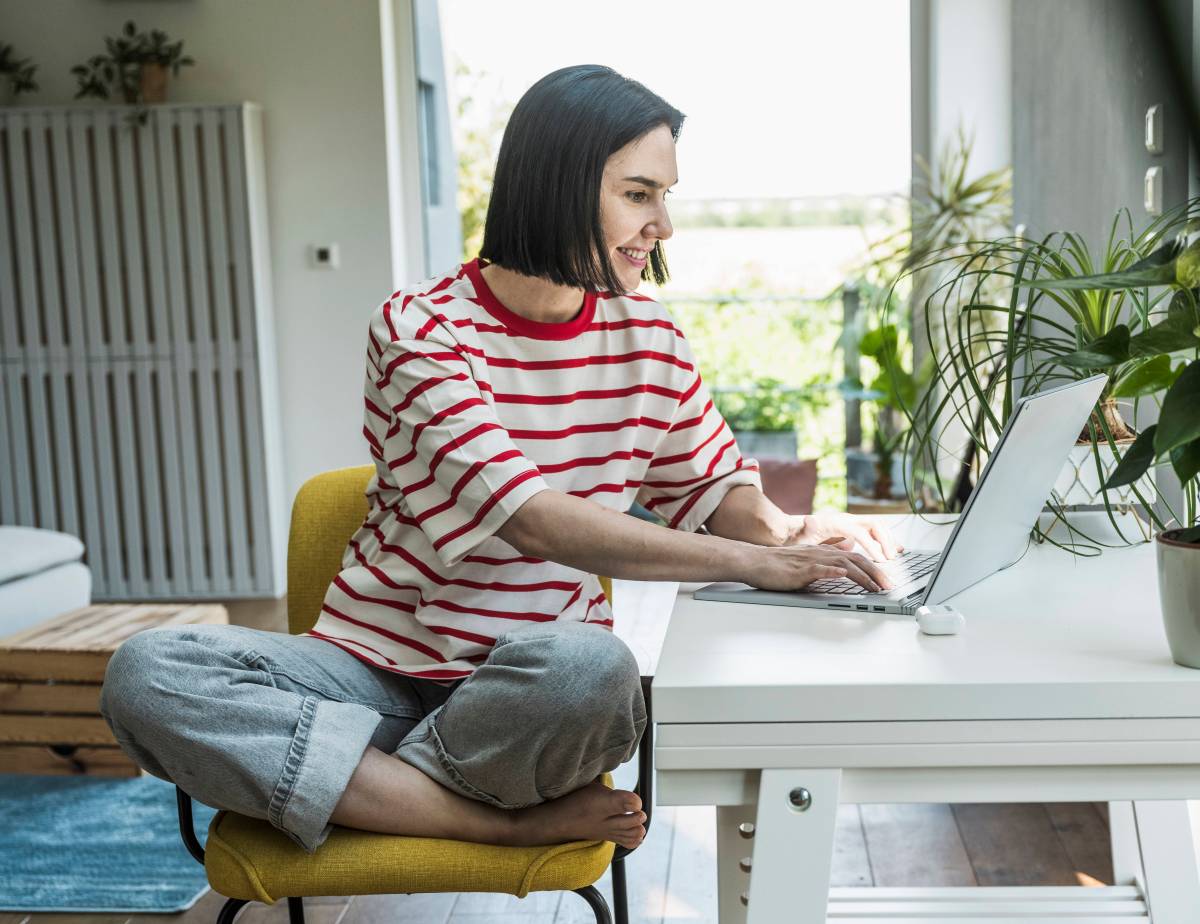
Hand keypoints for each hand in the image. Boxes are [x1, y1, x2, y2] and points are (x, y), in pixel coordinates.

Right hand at [740, 541, 893, 592]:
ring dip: (862, 575)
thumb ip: (827, 551)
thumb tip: (846, 545)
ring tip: (875, 586)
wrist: (754, 561)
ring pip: (842, 564)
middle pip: (855, 559)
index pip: (855, 557)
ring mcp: (810, 561)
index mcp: (823, 551)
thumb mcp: (806, 555)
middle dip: (876, 573)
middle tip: (889, 586)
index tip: (886, 581)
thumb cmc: (777, 563)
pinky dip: (832, 571)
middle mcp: (820, 553)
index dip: (873, 568)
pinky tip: (843, 575)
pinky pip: (818, 569)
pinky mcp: (799, 570)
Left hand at [787, 512, 902, 561]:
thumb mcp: (800, 534)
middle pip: (874, 525)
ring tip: (894, 556)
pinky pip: (876, 532)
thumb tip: (810, 520)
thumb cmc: (799, 535)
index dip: (872, 545)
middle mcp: (848, 520)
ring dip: (888, 540)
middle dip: (885, 541)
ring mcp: (854, 523)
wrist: (797, 530)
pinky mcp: (857, 529)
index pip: (860, 532)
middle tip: (891, 559)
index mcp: (837, 522)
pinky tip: (896, 550)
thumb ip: (806, 529)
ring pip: (878, 527)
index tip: (880, 559)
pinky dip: (887, 540)